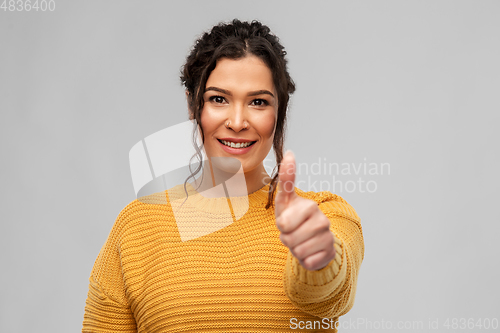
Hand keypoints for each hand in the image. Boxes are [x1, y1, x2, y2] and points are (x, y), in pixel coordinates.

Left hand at [275, 150, 335, 270]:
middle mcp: (321, 220)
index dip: (281, 226)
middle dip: (287, 239)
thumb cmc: (294, 218)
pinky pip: (307, 262)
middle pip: (289, 239)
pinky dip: (304, 261)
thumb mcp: (285, 200)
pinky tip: (310, 252)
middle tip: (293, 233)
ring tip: (300, 241)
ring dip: (295, 250)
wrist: (312, 240)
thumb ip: (287, 178)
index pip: (284, 223)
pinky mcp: (330, 253)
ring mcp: (327, 237)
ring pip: (298, 251)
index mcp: (309, 206)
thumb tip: (290, 153)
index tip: (287, 221)